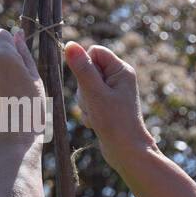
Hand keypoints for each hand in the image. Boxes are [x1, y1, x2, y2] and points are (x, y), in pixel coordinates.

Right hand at [64, 42, 156, 169]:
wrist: (126, 151)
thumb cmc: (114, 122)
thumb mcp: (94, 93)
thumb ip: (82, 68)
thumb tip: (70, 45)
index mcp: (121, 70)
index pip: (94, 52)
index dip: (85, 66)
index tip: (89, 85)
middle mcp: (118, 78)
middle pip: (87, 70)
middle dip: (84, 89)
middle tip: (94, 103)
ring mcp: (112, 92)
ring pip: (85, 87)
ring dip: (85, 103)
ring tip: (95, 115)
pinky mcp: (107, 105)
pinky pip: (88, 100)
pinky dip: (88, 111)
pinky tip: (96, 122)